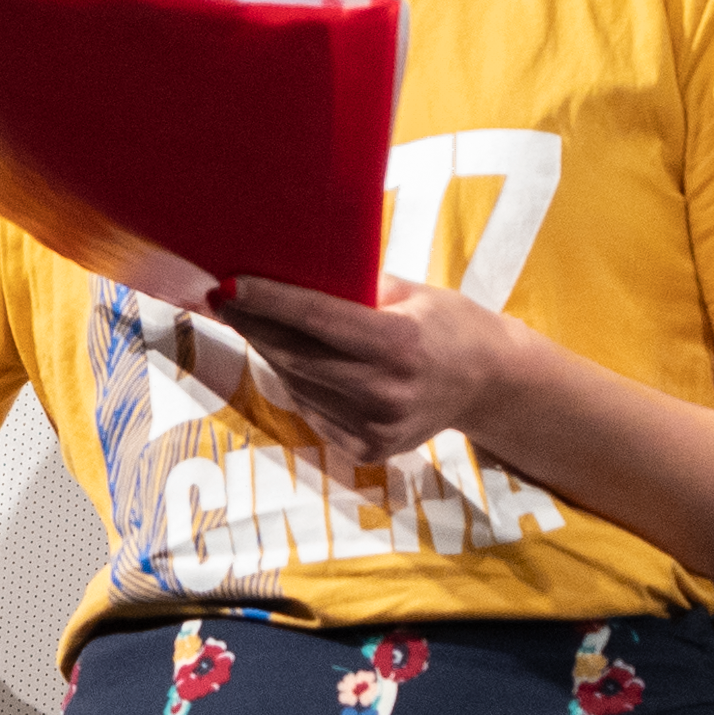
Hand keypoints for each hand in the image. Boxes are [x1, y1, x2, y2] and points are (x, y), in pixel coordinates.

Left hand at [210, 273, 525, 465]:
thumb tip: (290, 266)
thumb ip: (354, 285)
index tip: (227, 284)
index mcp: (399, 344)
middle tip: (223, 300)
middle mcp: (386, 391)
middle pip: (296, 356)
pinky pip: (314, 410)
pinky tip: (289, 360)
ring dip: (269, 354)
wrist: (490, 383)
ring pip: (298, 385)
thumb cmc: (446, 323)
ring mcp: (376, 426)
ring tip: (251, 323)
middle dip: (253, 326)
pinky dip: (296, 383)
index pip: (316, 320)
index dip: (267, 302)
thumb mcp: (410, 292)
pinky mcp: (370, 448)